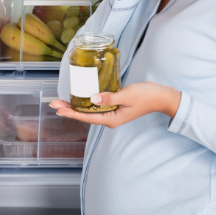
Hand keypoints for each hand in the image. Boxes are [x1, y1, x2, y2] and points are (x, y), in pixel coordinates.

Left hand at [50, 82, 181, 128]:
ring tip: (62, 100)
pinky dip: (87, 101)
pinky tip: (81, 96)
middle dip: (69, 108)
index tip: (59, 108)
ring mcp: (112, 113)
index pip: (87, 117)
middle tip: (54, 103)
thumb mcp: (127, 95)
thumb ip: (109, 97)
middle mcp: (110, 118)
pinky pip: (98, 105)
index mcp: (112, 119)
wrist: (161, 96)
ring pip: (90, 110)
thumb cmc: (146, 96)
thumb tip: (92, 99)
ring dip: (77, 105)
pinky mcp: (115, 106)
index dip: (71, 112)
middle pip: (86, 114)